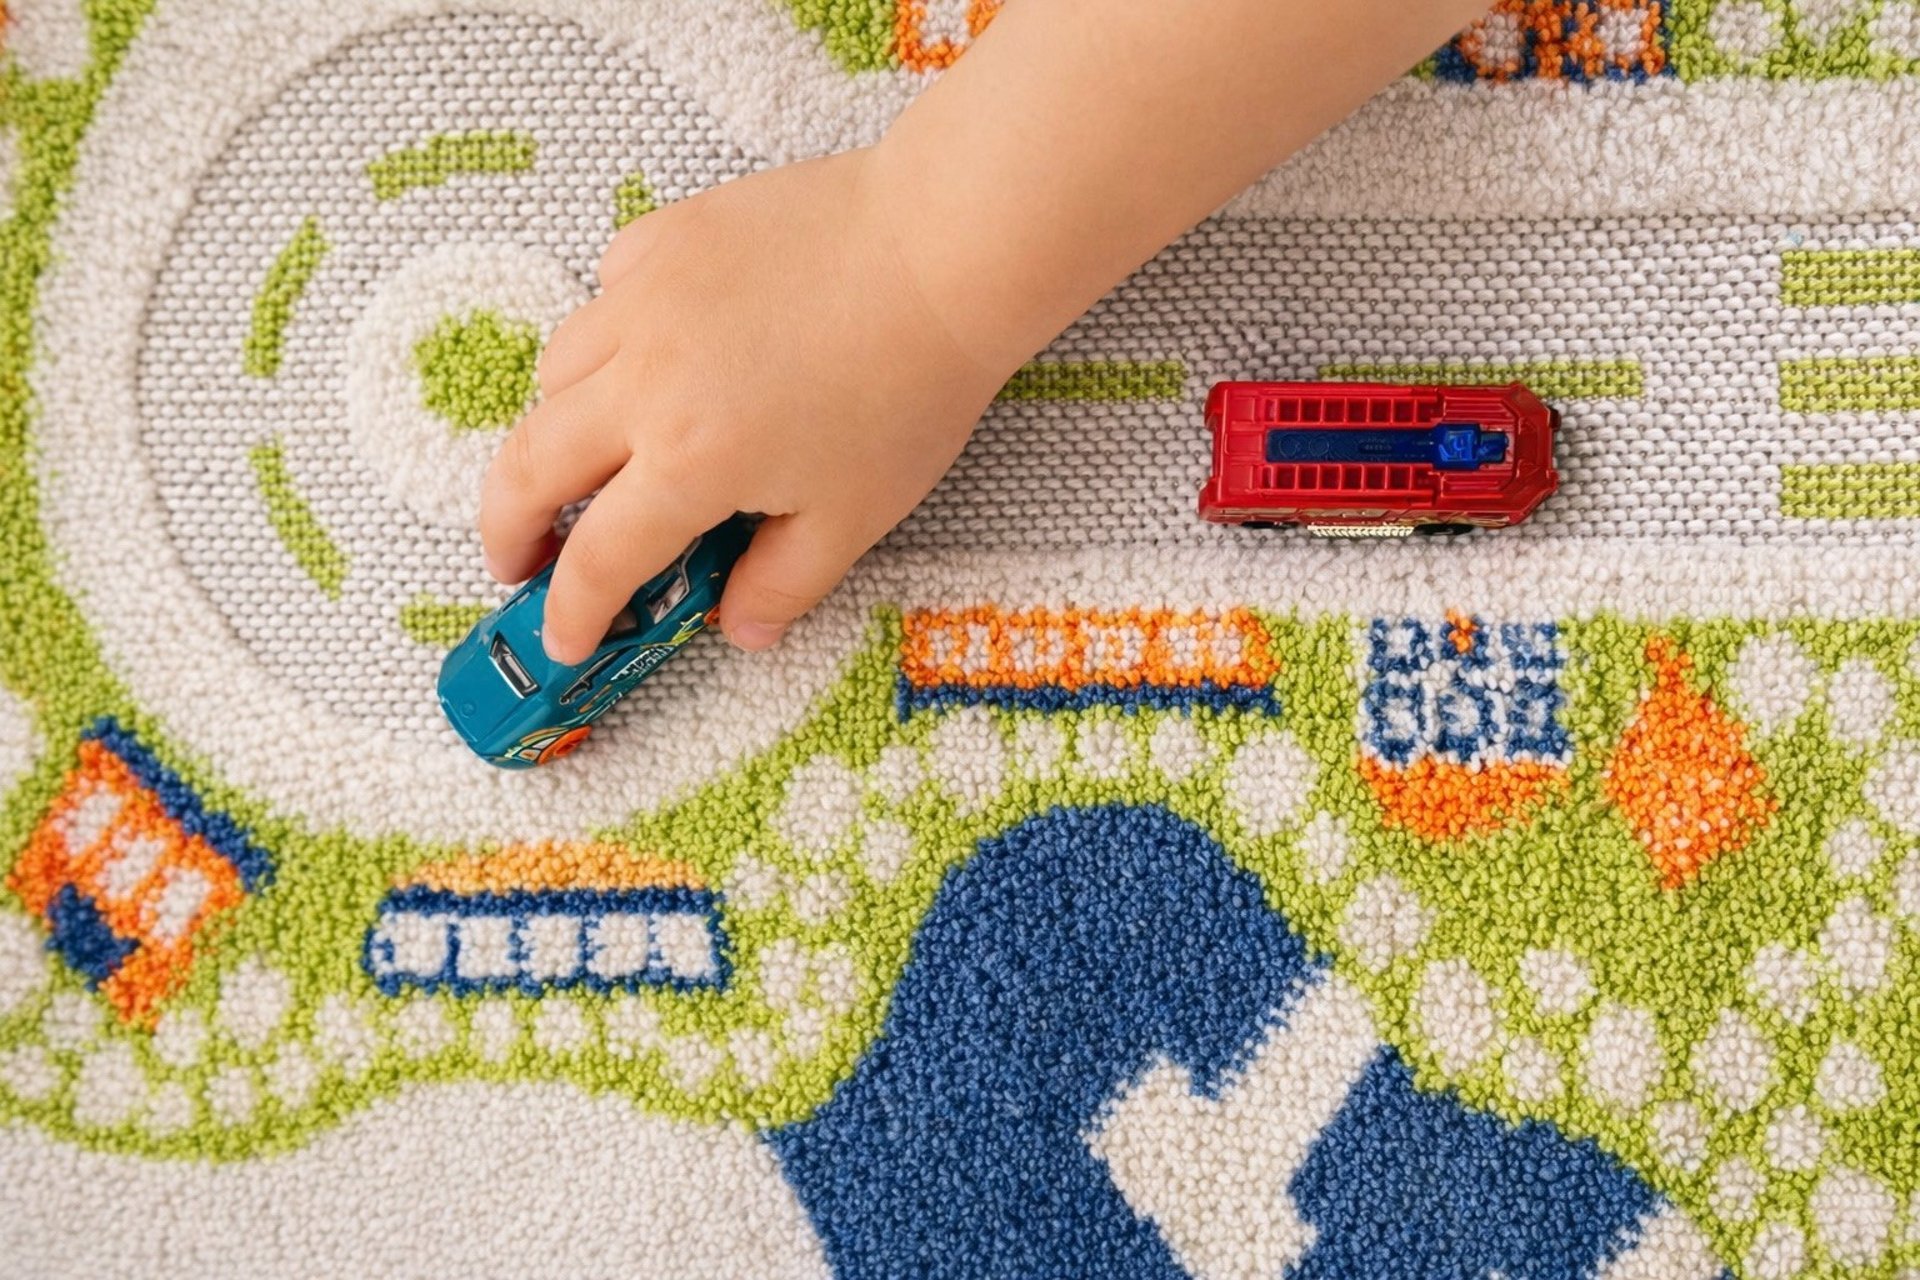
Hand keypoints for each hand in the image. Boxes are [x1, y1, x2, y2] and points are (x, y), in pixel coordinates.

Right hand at [480, 148, 1006, 662]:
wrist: (939, 253)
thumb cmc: (908, 388)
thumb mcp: (855, 515)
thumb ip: (783, 582)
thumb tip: (738, 629)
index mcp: (689, 464)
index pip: (600, 559)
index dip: (572, 612)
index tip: (563, 638)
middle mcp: (644, 383)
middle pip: (530, 465)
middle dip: (507, 526)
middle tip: (517, 557)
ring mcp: (644, 302)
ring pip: (554, 374)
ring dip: (553, 429)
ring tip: (586, 456)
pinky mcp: (664, 240)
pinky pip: (602, 293)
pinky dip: (606, 336)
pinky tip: (648, 354)